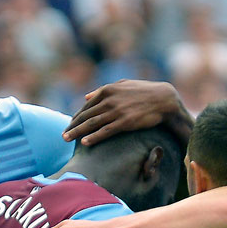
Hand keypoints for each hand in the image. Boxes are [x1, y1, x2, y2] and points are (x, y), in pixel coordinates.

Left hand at [63, 80, 190, 146]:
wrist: (163, 99)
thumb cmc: (144, 91)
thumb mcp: (122, 85)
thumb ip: (103, 90)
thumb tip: (86, 96)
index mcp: (107, 90)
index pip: (87, 106)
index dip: (77, 116)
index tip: (70, 125)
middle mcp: (109, 100)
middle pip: (86, 115)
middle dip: (73, 126)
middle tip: (63, 135)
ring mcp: (116, 111)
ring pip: (91, 124)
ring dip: (77, 132)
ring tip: (67, 139)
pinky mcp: (124, 122)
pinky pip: (105, 131)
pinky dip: (94, 137)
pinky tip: (85, 143)